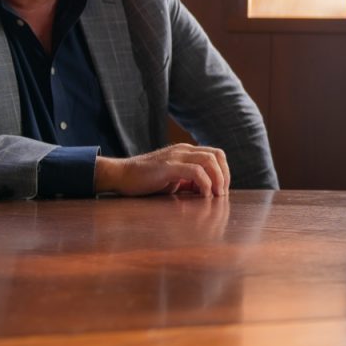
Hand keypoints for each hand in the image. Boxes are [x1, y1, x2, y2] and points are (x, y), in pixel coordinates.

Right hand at [95, 143, 230, 196]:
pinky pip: (195, 171)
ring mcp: (176, 156)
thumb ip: (189, 181)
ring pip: (209, 160)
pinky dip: (204, 183)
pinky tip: (203, 195)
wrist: (121, 175)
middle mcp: (183, 150)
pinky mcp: (168, 166)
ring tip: (215, 195)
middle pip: (217, 155)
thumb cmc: (146, 180)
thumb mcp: (173, 179)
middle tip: (221, 194)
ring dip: (217, 178)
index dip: (224, 172)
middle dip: (224, 175)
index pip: (215, 154)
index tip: (222, 190)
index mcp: (186, 151)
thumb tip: (207, 192)